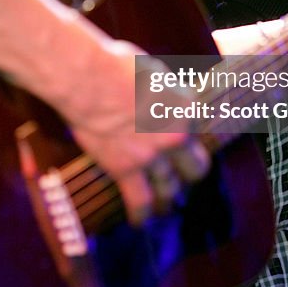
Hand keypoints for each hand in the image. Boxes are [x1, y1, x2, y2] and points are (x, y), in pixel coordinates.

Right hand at [64, 45, 210, 225]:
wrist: (89, 79)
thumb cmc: (118, 65)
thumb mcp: (155, 72)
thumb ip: (164, 94)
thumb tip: (162, 99)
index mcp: (187, 108)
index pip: (199, 129)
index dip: (191, 133)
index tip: (185, 136)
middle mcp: (175, 137)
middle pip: (196, 168)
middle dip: (191, 172)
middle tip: (184, 175)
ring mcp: (151, 156)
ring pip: (170, 189)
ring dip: (170, 198)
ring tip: (167, 203)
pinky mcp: (125, 169)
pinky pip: (139, 201)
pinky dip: (142, 215)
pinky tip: (141, 221)